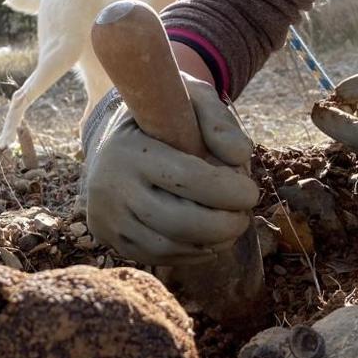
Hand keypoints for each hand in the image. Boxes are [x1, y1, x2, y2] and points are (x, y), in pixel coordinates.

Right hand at [82, 76, 259, 265]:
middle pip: (179, 222)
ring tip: (231, 228)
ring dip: (211, 243)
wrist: (109, 139)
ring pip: (168, 246)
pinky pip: (156, 257)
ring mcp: (107, 217)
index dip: (230, 191)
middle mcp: (110, 187)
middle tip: (244, 216)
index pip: (188, 178)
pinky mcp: (109, 238)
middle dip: (225, 225)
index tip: (251, 191)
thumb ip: (219, 121)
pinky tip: (208, 240)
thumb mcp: (188, 100)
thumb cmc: (160, 119)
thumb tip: (241, 157)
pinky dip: (190, 254)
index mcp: (129, 149)